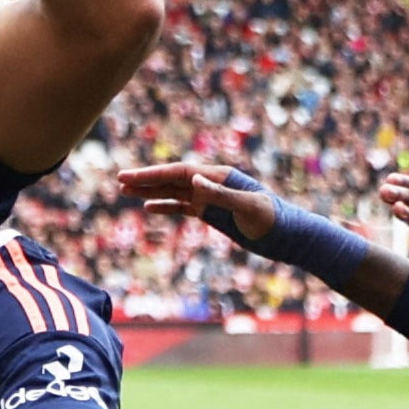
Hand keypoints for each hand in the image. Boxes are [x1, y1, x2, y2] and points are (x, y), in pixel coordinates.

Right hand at [119, 158, 280, 252]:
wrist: (288, 236)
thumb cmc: (273, 221)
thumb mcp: (248, 207)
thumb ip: (221, 193)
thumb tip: (193, 179)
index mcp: (219, 177)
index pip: (179, 172)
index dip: (153, 174)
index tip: (129, 177)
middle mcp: (212, 183)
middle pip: (172, 178)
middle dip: (146, 179)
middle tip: (120, 179)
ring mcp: (211, 198)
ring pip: (174, 192)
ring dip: (151, 191)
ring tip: (126, 191)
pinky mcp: (213, 213)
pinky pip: (183, 207)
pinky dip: (166, 206)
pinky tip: (150, 208)